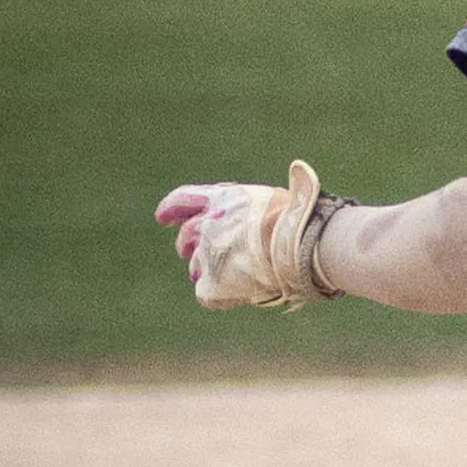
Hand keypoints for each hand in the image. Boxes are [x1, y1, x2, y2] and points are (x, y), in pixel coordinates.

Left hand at [155, 160, 336, 308]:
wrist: (302, 244)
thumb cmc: (303, 219)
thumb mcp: (287, 192)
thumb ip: (273, 195)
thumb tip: (300, 170)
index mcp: (221, 200)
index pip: (183, 200)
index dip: (172, 209)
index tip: (163, 218)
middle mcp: (206, 225)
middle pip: (187, 237)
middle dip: (188, 245)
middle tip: (192, 254)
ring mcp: (207, 255)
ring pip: (197, 267)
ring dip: (209, 271)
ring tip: (231, 277)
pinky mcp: (214, 283)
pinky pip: (207, 294)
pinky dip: (220, 296)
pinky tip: (236, 295)